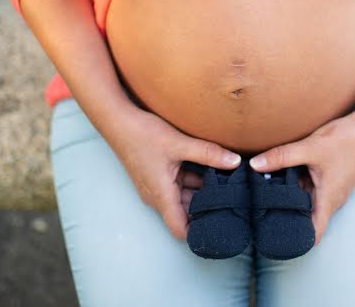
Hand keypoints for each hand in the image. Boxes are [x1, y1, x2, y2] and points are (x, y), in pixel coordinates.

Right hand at [107, 102, 243, 240]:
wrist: (119, 120)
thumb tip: (236, 162)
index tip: (222, 227)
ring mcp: (159, 185)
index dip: (199, 233)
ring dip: (203, 190)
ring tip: (229, 184)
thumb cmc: (143, 135)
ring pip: (186, 195)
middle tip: (235, 202)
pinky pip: (181, 183)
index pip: (181, 229)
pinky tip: (213, 168)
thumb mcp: (179, 144)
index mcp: (162, 196)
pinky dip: (195, 179)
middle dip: (208, 208)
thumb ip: (209, 154)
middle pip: (187, 212)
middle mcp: (159, 196)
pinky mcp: (160, 174)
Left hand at [248, 108, 354, 245]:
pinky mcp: (330, 176)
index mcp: (328, 200)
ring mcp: (331, 187)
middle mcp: (331, 198)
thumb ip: (282, 157)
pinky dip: (297, 183)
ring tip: (265, 191)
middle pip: (306, 216)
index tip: (275, 239)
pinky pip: (310, 186)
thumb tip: (255, 165)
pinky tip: (282, 172)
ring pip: (306, 199)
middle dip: (286, 215)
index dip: (296, 241)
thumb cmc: (346, 140)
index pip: (314, 234)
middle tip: (261, 211)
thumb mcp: (310, 148)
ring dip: (291, 196)